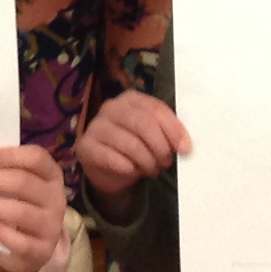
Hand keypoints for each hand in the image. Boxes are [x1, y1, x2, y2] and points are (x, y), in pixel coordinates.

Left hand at [0, 145, 66, 271]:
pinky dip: (3, 233)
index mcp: (50, 175)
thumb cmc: (18, 205)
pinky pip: (22, 242)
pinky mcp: (42, 250)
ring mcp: (51, 225)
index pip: (37, 158)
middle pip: (24, 183)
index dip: (11, 156)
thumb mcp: (16, 186)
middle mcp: (56, 198)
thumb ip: (2, 173)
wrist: (29, 247)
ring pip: (22, 212)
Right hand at [78, 92, 190, 221]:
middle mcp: (111, 108)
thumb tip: (184, 145)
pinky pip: (112, 158)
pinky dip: (128, 168)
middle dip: (160, 147)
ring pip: (129, 144)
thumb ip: (168, 134)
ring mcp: (96, 126)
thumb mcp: (155, 137)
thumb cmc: (138, 149)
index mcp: (131, 99)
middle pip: (142, 123)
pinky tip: (133, 171)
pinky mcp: (85, 147)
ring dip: (146, 161)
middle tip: (166, 162)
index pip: (155, 109)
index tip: (185, 149)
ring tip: (151, 169)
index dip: (173, 129)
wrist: (111, 170)